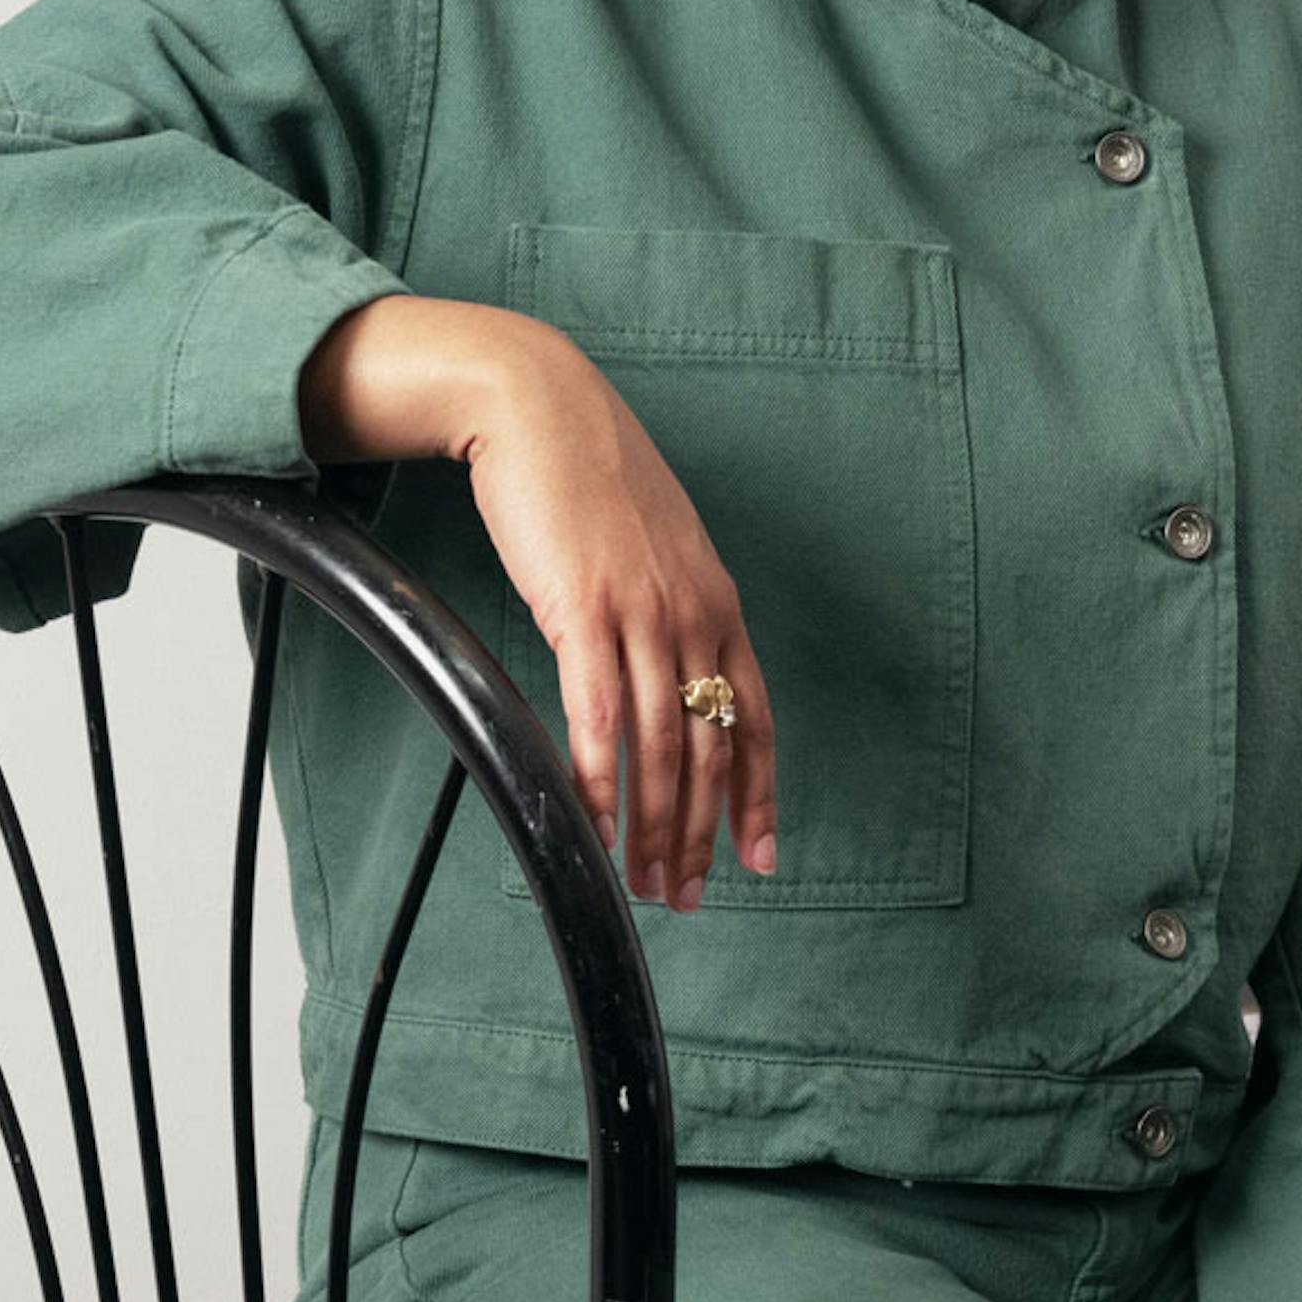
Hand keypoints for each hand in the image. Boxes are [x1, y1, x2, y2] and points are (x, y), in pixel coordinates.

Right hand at [301, 296, 777, 909]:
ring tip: (642, 881)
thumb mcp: (655, 544)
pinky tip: (595, 822)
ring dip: (654, 826)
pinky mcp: (583, 608)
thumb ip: (671, 606)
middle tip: (688, 895)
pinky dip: (600, 777)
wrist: (539, 406)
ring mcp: (643, 612)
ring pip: (662, 744)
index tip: (762, 854)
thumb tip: (667, 662)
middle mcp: (693, 613)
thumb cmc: (587, 474)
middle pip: (711, 747)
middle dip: (703, 833)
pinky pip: (599, 713)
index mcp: (716, 601)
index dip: (761, 793)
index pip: (754, 717)